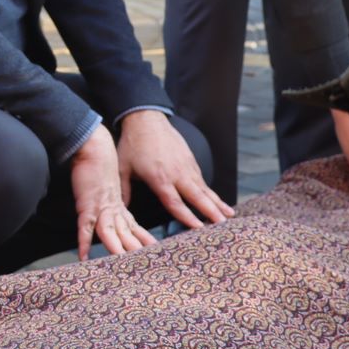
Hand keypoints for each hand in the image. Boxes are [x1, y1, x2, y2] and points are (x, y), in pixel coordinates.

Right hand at [70, 127, 156, 259]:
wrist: (95, 147)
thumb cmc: (101, 164)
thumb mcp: (111, 184)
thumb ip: (115, 199)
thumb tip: (118, 207)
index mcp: (120, 207)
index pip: (135, 229)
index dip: (145, 242)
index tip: (157, 253)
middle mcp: (113, 211)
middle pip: (127, 236)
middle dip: (136, 251)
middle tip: (148, 266)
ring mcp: (100, 209)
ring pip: (111, 234)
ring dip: (117, 249)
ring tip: (123, 264)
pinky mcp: (86, 206)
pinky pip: (85, 228)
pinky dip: (84, 242)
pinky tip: (83, 257)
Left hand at [116, 111, 233, 228]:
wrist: (146, 119)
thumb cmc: (132, 145)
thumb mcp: (123, 168)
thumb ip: (123, 191)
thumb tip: (118, 211)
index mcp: (159, 178)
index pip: (175, 202)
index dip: (187, 217)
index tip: (198, 228)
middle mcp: (176, 173)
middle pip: (196, 196)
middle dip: (211, 212)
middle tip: (223, 226)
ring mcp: (186, 166)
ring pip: (204, 188)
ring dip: (217, 203)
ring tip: (230, 216)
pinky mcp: (190, 160)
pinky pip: (202, 179)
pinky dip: (212, 192)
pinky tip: (219, 201)